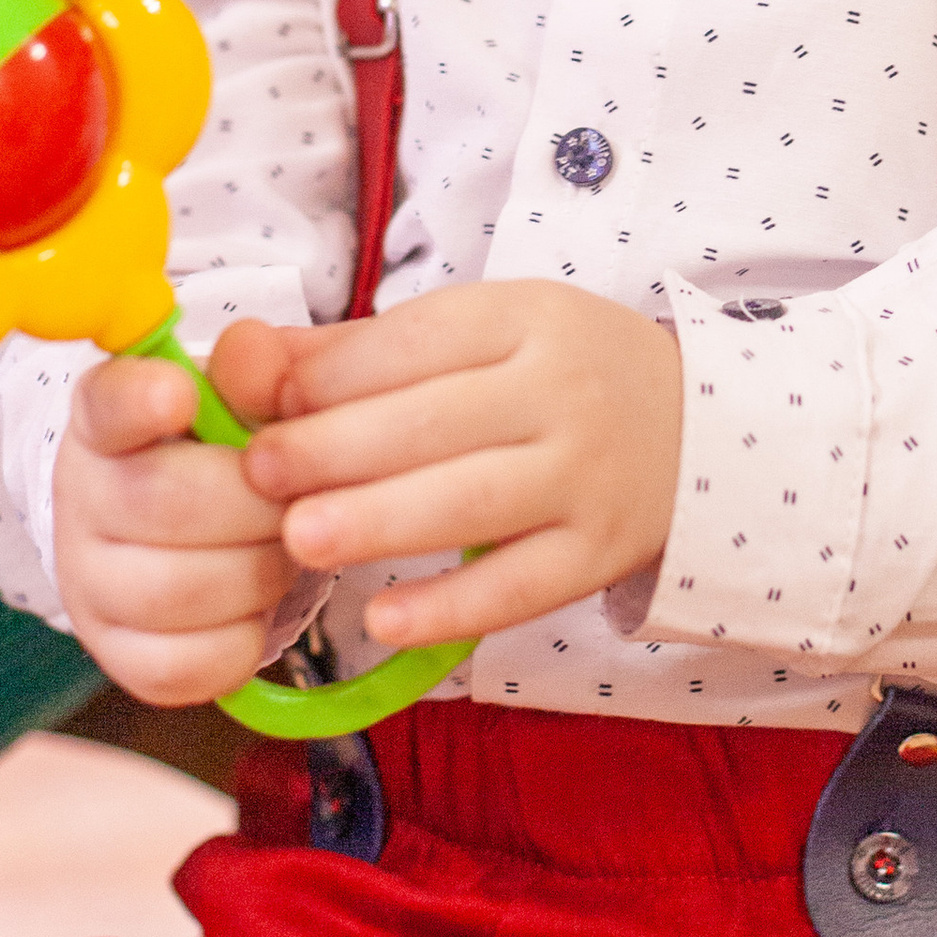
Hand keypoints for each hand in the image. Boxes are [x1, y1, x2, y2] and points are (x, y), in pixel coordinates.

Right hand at [53, 324, 305, 706]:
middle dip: (257, 505)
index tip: (180, 396)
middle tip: (295, 500)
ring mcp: (88, 583)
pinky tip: (254, 606)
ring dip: (259, 571)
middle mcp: (80, 498)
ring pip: (178, 591)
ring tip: (280, 548)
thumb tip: (254, 350)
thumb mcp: (237, 395)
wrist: (183, 527)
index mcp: (106, 416)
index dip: (141, 400)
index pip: (107, 403)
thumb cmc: (216, 449)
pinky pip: (186, 664)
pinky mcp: (116, 655)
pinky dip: (242, 639)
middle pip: (165, 502)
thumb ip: (253, 369)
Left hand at [240, 279, 684, 649]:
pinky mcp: (598, 552)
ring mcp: (585, 476)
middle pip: (435, 422)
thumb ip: (356, 350)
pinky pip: (520, 586)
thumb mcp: (478, 332)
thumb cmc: (556, 373)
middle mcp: (561, 391)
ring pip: (472, 502)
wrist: (697, 426)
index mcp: (524, 317)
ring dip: (378, 522)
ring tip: (297, 541)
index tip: (262, 408)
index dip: (330, 377)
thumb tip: (239, 357)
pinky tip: (381, 619)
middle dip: (335, 450)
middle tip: (257, 477)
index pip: (416, 342)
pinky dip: (450, 606)